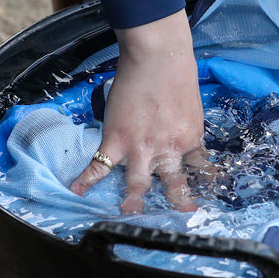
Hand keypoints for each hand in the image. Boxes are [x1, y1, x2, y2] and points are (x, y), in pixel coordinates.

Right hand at [69, 9, 203, 212]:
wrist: (158, 56)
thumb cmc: (178, 73)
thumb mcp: (190, 107)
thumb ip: (185, 126)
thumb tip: (179, 134)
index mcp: (190, 140)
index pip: (200, 170)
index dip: (203, 187)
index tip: (203, 204)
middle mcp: (169, 151)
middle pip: (175, 185)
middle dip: (177, 205)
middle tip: (178, 220)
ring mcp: (142, 148)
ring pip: (138, 184)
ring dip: (133, 201)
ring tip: (128, 216)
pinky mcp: (117, 139)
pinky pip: (100, 164)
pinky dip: (86, 179)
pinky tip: (75, 191)